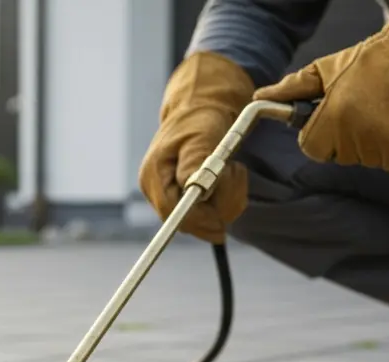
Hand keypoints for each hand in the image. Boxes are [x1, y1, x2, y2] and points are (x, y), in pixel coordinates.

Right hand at [138, 51, 254, 243]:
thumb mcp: (201, 136)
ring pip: (201, 220)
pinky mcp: (183, 197)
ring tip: (232, 169)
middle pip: (187, 222)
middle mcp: (156, 188)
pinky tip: (228, 176)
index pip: (172, 214)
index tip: (222, 227)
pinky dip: (225, 199)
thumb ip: (195, 162)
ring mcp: (168, 194)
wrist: (201, 108)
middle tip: (235, 174)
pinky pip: (207, 214)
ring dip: (226, 200)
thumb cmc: (200, 118)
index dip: (198, 222)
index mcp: (154, 174)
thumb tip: (193, 190)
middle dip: (217, 206)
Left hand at [252, 0, 388, 171]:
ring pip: (369, 160)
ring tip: (387, 111)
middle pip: (342, 155)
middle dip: (350, 137)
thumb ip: (293, 89)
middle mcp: (357, 137)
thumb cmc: (372, 62)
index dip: (323, 134)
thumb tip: (261, 97)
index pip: (314, 149)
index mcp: (332, 118)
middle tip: (367, 108)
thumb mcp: (327, 70)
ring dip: (375, 143)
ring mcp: (385, 148)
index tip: (336, 117)